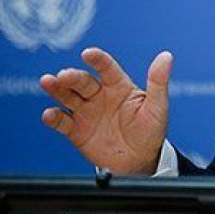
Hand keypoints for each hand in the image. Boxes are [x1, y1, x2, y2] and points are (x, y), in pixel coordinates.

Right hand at [40, 47, 172, 174]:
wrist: (140, 160)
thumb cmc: (151, 129)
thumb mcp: (158, 105)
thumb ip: (158, 81)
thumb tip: (166, 55)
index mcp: (119, 86)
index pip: (107, 68)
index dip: (98, 60)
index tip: (88, 53)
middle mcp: (100, 95)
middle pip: (83, 82)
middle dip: (72, 77)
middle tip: (63, 75)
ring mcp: (87, 112)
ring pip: (68, 97)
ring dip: (57, 89)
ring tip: (48, 81)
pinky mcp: (77, 131)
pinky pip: (63, 122)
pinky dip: (54, 117)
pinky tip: (49, 114)